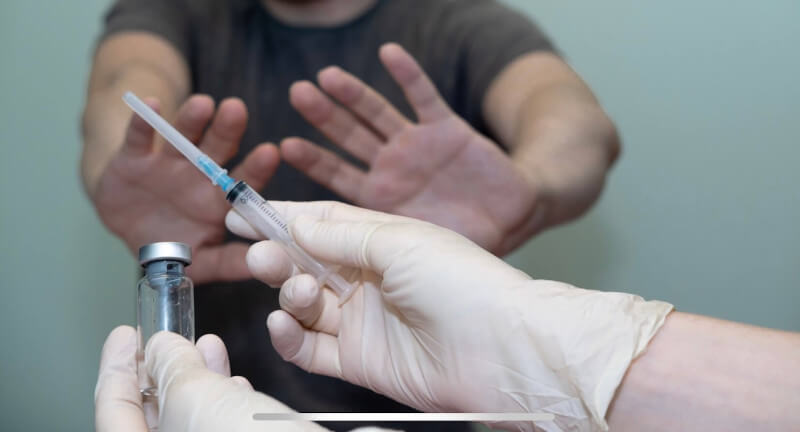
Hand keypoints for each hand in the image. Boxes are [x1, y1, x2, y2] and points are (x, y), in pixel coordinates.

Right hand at [92, 95, 278, 283]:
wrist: (128, 230)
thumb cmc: (174, 245)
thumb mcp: (202, 261)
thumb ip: (229, 263)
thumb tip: (262, 266)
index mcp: (220, 199)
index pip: (243, 180)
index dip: (257, 167)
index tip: (271, 152)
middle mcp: (199, 175)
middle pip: (217, 149)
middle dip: (227, 130)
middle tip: (237, 110)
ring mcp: (167, 163)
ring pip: (182, 137)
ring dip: (191, 119)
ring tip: (203, 104)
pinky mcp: (134, 158)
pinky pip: (139, 137)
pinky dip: (143, 121)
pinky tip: (150, 104)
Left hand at [94, 326, 326, 431]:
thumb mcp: (194, 395)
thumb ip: (170, 366)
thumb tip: (163, 348)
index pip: (113, 410)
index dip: (116, 367)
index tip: (125, 334)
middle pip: (151, 415)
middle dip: (160, 369)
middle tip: (161, 339)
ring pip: (190, 418)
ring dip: (196, 376)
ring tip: (207, 345)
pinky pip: (221, 426)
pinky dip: (224, 398)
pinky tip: (237, 380)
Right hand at [227, 201, 672, 430]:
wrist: (502, 349)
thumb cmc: (463, 282)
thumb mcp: (399, 241)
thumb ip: (342, 236)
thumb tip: (297, 224)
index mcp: (382, 241)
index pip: (322, 223)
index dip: (282, 217)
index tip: (241, 211)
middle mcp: (370, 279)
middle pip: (307, 264)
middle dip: (277, 256)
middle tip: (259, 253)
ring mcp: (364, 320)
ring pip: (305, 304)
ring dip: (287, 293)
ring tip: (293, 290)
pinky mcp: (361, 360)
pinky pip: (311, 348)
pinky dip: (290, 337)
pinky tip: (284, 323)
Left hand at [283, 43, 541, 254]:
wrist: (513, 219)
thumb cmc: (463, 242)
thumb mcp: (415, 250)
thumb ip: (368, 243)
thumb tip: (310, 244)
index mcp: (379, 200)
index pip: (337, 177)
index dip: (314, 160)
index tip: (284, 145)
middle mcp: (392, 168)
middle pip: (350, 137)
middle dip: (325, 117)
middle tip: (298, 93)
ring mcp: (416, 145)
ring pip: (378, 114)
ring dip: (354, 94)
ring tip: (328, 76)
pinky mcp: (446, 128)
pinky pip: (423, 96)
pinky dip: (407, 75)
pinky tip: (388, 54)